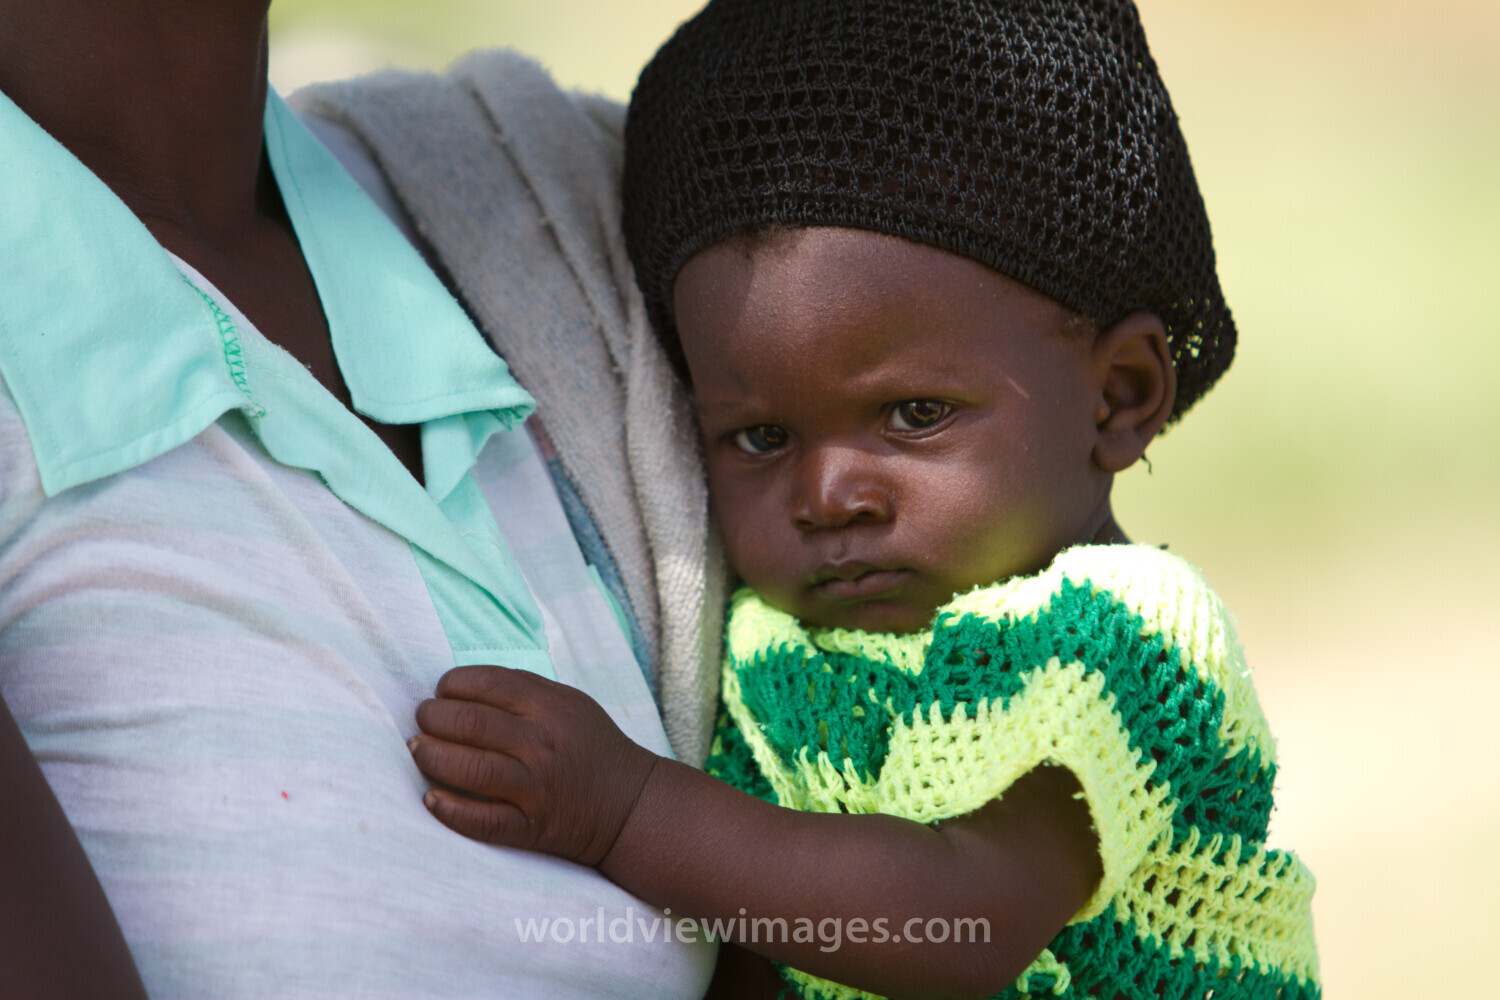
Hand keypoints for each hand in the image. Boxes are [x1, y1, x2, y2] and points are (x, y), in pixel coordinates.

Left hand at [409, 665, 659, 867]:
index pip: (489, 683)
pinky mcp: (530, 827)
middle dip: (433, 717)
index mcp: (552, 708)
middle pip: (471, 723)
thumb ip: (524, 690)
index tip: (441, 691)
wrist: (630, 805)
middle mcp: (542, 744)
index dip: (453, 684)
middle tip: (422, 719)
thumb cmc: (590, 747)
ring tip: (418, 749)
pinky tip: (430, 798)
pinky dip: (450, 810)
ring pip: (469, 767)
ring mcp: (535, 787)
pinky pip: (482, 821)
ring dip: (430, 756)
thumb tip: (463, 685)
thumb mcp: (570, 704)